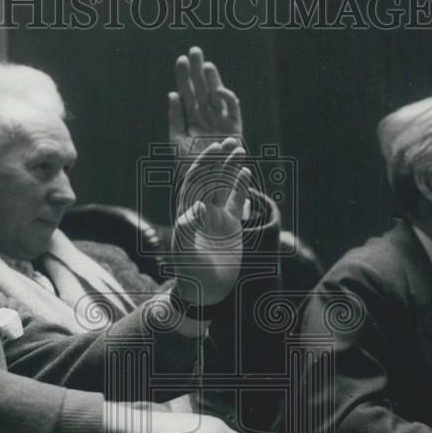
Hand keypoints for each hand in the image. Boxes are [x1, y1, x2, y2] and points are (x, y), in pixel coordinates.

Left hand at [169, 46, 242, 159]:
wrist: (208, 184)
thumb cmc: (190, 166)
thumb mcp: (177, 142)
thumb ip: (175, 119)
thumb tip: (172, 94)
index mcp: (191, 119)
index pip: (187, 93)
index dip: (184, 76)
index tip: (181, 60)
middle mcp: (206, 117)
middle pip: (201, 89)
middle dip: (198, 70)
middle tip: (195, 51)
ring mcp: (220, 121)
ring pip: (216, 95)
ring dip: (212, 79)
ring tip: (206, 64)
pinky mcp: (234, 128)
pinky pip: (232, 108)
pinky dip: (226, 98)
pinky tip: (217, 89)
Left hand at [172, 138, 250, 306]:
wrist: (205, 290)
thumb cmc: (189, 271)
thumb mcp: (185, 249)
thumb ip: (188, 228)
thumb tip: (199, 207)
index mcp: (187, 211)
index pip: (194, 182)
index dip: (203, 164)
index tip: (213, 149)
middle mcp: (201, 210)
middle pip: (211, 179)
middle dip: (219, 160)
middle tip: (231, 141)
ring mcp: (217, 217)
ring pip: (225, 186)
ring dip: (231, 169)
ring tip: (241, 150)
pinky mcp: (231, 226)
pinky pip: (237, 202)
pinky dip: (242, 188)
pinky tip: (247, 173)